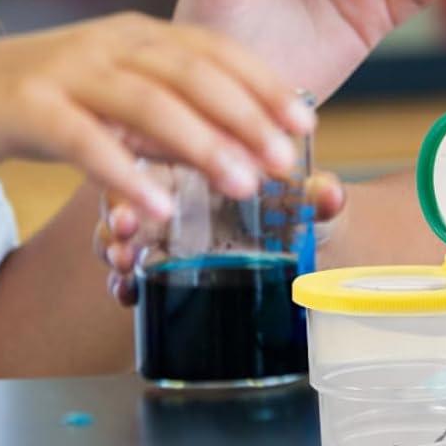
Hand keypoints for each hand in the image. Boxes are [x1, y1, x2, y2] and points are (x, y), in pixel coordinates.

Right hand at [0, 13, 315, 220]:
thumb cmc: (30, 101)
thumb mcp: (106, 96)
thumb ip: (162, 111)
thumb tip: (231, 143)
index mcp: (134, 34)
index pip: (215, 50)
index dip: (264, 83)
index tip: (306, 121)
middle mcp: (107, 42)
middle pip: (193, 72)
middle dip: (248, 115)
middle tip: (287, 160)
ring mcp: (65, 69)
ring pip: (148, 101)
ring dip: (202, 142)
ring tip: (242, 183)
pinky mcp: (23, 104)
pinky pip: (83, 139)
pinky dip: (123, 172)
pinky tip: (152, 208)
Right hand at [95, 168, 346, 305]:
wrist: (310, 244)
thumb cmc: (299, 207)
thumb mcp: (306, 199)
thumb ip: (315, 197)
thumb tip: (329, 194)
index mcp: (202, 158)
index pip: (159, 152)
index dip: (145, 166)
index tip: (140, 187)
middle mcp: (175, 191)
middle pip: (130, 193)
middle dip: (120, 213)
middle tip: (123, 232)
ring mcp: (166, 229)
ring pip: (124, 233)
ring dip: (115, 247)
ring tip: (122, 267)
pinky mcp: (166, 268)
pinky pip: (134, 273)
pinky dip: (125, 282)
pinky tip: (126, 293)